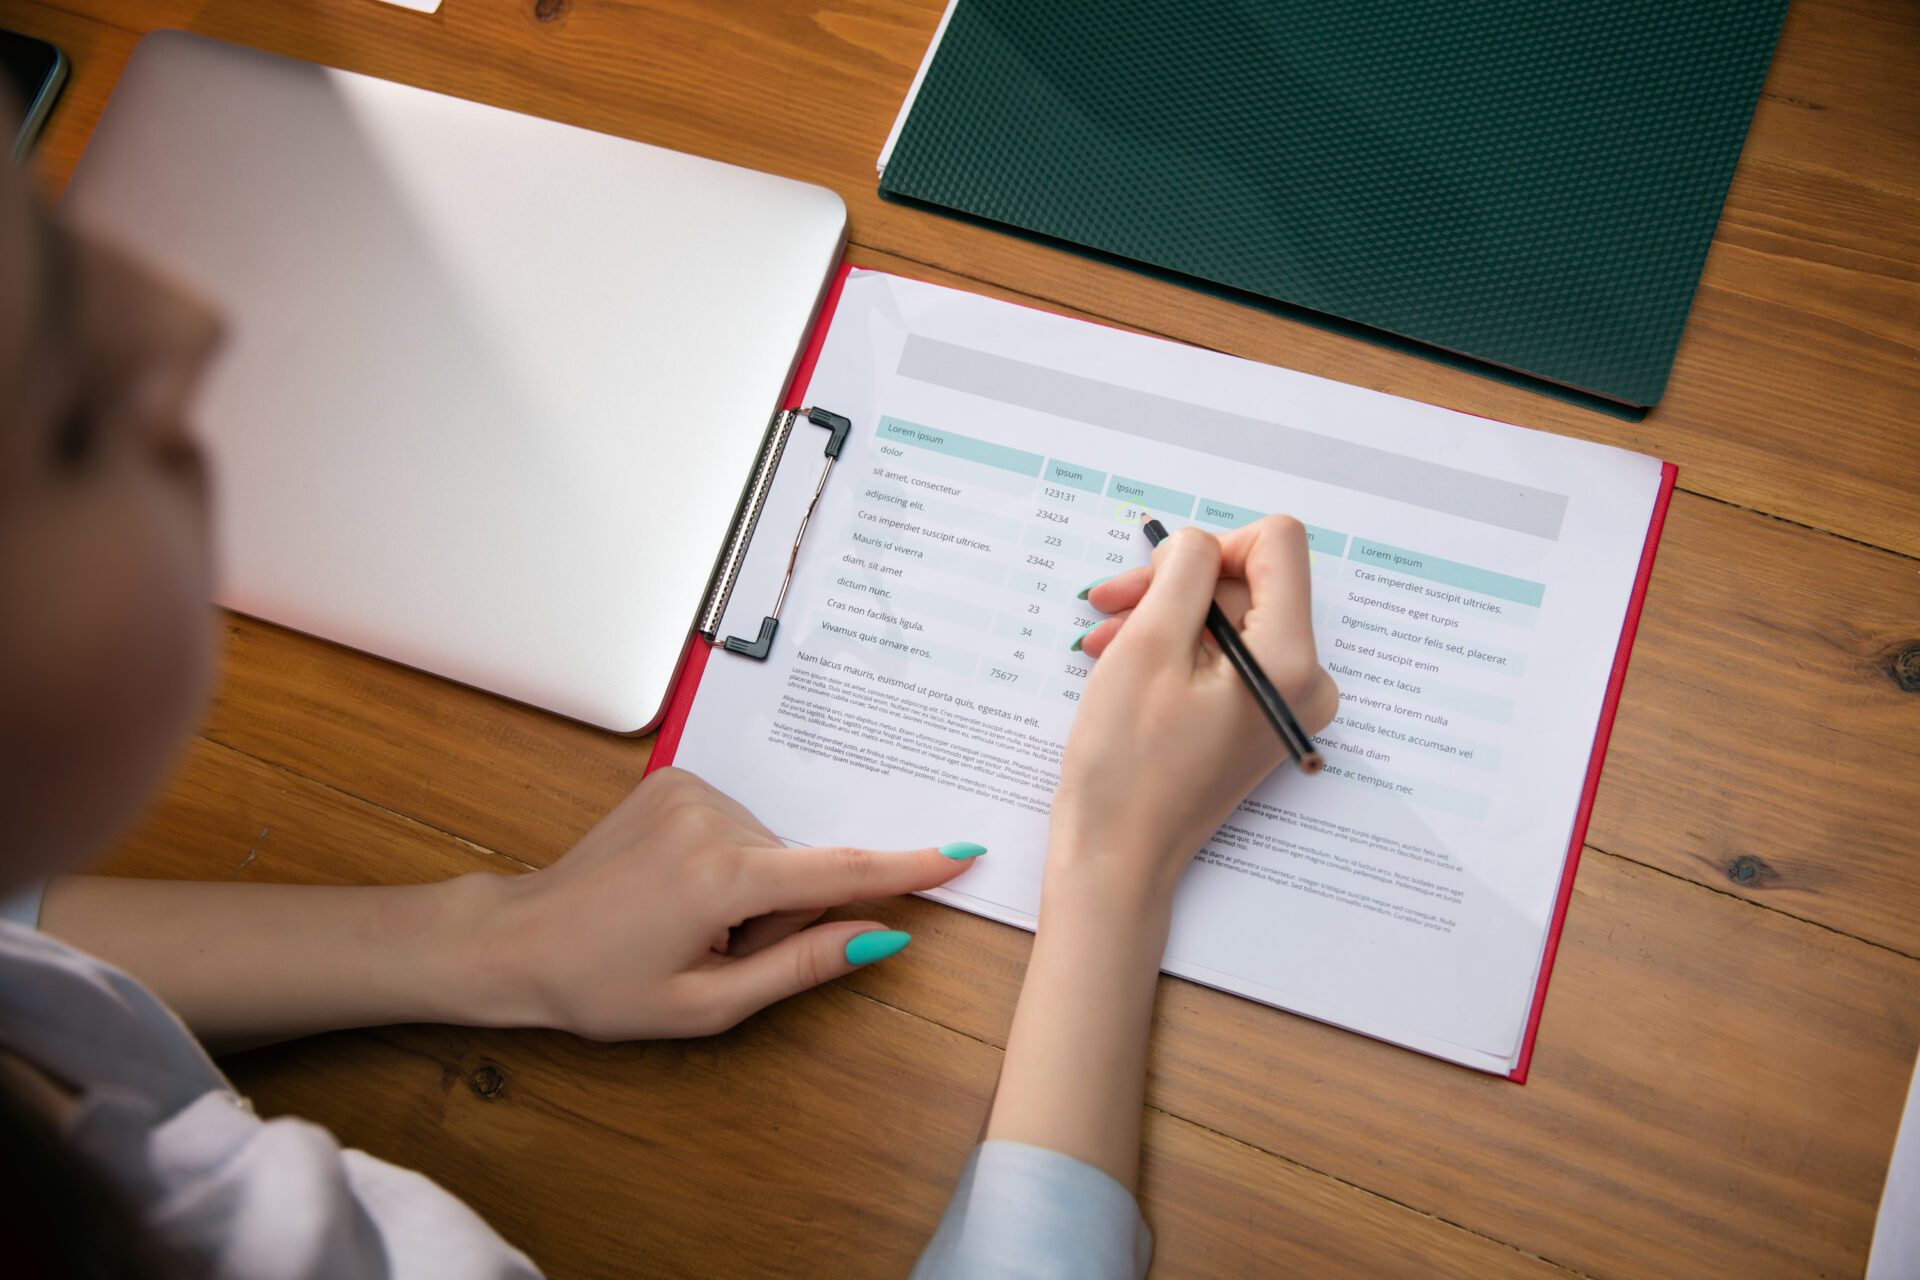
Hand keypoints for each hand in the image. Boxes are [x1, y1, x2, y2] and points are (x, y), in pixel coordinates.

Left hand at [466, 768, 979, 1039]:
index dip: (907, 869)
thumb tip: (879, 938)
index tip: (961, 853)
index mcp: (721, 877)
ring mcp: (690, 790)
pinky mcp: (675, 778)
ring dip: (751, 889)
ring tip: (685, 920)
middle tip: (713, 950)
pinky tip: (677, 886)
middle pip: (801, 868)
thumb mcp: (708, 1003)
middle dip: (781, 914)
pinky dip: (728, 860)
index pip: (840, 872)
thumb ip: (801, 966)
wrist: (519, 939)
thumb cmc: (603, 987)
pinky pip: (740, 823)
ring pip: (772, 847)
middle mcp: (710, 818)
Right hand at [1050, 516, 1337, 905]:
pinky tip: (1122, 659)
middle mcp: (1305, 679)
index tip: (1159, 580)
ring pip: (1227, 615)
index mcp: (1290, 660)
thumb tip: (1198, 544)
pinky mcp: (1257, 715)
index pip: (1277, 544)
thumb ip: (1184, 572)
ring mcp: (1283, 700)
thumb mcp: (1148, 645)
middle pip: (1248, 581)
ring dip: (1163, 615)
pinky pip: (1223, 652)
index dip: (1211, 545)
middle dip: (1175, 585)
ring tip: (1106, 641)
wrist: (1117, 855)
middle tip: (1109, 605)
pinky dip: (1173, 646)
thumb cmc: (1127, 764)